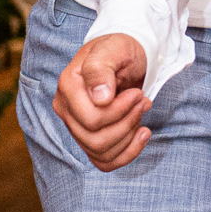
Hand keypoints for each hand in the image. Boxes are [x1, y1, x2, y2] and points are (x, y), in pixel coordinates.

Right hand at [53, 32, 149, 170]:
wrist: (126, 56)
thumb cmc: (120, 50)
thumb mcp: (114, 49)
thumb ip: (101, 69)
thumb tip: (100, 99)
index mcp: (67, 87)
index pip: (91, 120)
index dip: (119, 112)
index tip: (137, 94)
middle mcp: (66, 109)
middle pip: (96, 139)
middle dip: (127, 122)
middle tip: (144, 101)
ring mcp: (76, 126)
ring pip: (101, 152)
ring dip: (130, 135)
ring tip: (143, 110)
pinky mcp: (90, 138)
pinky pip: (105, 162)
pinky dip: (128, 153)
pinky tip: (143, 133)